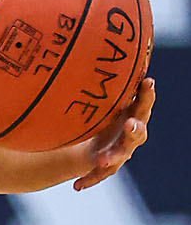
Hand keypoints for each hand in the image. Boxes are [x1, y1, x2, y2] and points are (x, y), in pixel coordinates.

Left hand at [73, 77, 154, 191]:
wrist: (88, 141)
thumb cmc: (99, 111)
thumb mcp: (98, 96)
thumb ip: (99, 78)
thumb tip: (85, 38)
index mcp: (132, 112)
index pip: (142, 102)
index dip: (146, 93)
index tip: (147, 81)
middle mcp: (130, 133)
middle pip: (138, 131)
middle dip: (134, 127)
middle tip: (129, 123)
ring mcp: (120, 151)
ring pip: (121, 156)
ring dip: (113, 157)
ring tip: (102, 159)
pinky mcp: (107, 167)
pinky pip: (99, 175)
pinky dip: (89, 179)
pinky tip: (77, 186)